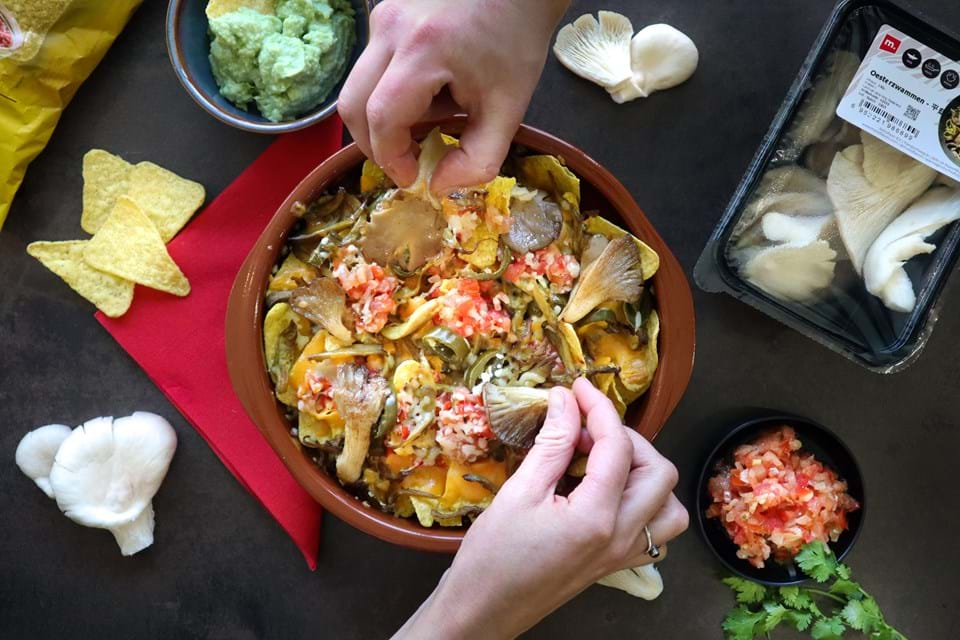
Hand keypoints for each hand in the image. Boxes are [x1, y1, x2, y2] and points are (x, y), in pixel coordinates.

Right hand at [338, 0, 569, 191]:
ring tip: (427, 121)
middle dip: (375, 144)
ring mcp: (381, 17)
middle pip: (353, 104)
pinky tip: (427, 91)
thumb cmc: (516, 42)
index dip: (391, 158)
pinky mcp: (382, 13)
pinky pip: (372, 66)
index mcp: (423, 50)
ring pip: (359, 85)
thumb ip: (478, 159)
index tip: (413, 177)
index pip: (381, 118)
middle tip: (405, 161)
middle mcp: (390, 28)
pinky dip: (390, 90)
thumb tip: (437, 185)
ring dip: (384, 116)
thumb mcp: (508, 109)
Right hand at [394, 378, 688, 638]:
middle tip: (585, 427)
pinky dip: (642, 502)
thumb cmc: (492, 556)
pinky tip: (607, 491)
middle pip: (658, 472)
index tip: (577, 388)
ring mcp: (623, 554)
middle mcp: (620, 537)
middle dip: (627, 438)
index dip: (599, 408)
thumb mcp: (519, 491)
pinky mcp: (616, 564)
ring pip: (667, 505)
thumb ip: (552, 443)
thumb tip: (565, 400)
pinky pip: (654, 530)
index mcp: (596, 517)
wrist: (483, 610)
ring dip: (644, 472)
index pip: (617, 447)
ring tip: (603, 459)